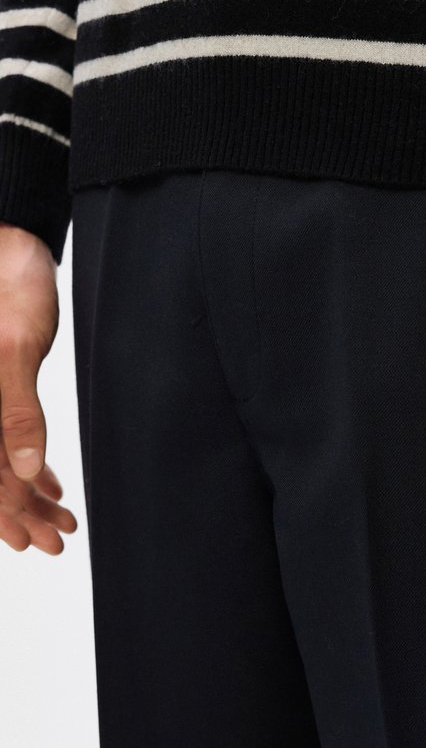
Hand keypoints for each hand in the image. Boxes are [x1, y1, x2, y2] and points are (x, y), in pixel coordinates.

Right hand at [0, 222, 77, 552]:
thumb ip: (15, 411)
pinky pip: (1, 433)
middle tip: (58, 539)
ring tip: (62, 516)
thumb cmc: (10, 284)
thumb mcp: (15, 345)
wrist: (6, 242)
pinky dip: (24, 459)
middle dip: (20, 512)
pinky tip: (51, 481)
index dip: (10, 514)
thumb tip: (25, 473)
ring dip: (26, 491)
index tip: (41, 540)